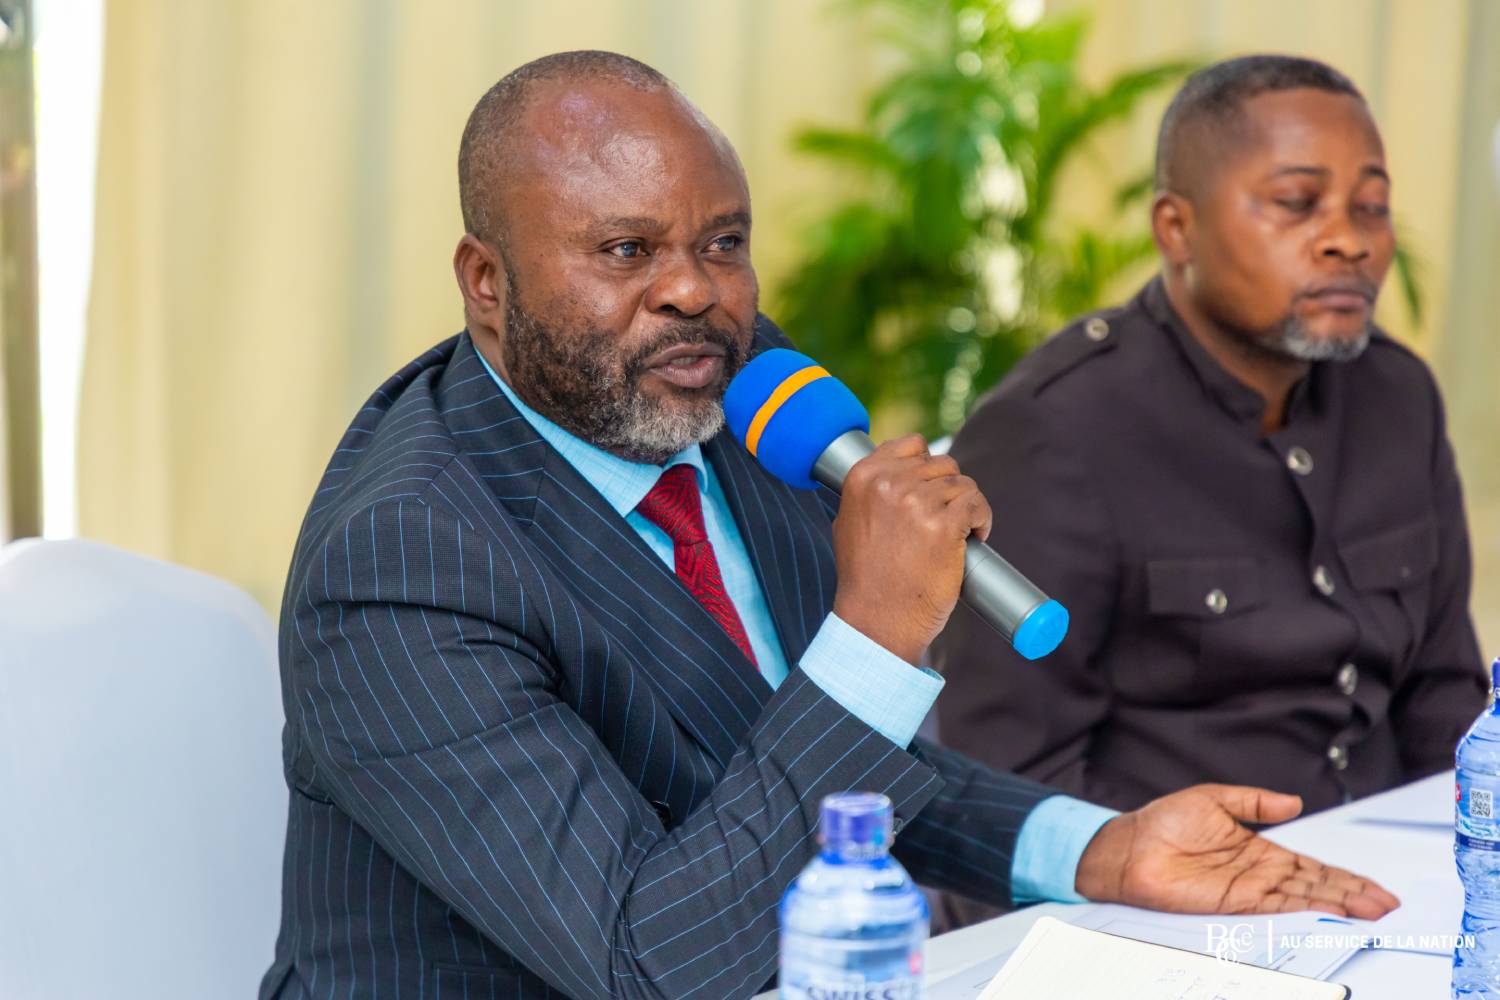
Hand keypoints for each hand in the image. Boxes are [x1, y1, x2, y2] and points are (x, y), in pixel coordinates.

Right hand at [830, 434, 990, 665]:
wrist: (876, 619)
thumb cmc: (866, 578)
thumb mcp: (849, 522)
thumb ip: (870, 492)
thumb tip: (898, 472)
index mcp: (864, 477)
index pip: (911, 444)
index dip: (927, 467)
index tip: (931, 491)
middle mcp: (889, 483)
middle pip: (942, 464)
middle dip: (949, 490)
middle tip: (947, 519)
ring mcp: (918, 502)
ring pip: (963, 484)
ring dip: (967, 507)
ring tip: (962, 533)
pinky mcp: (945, 524)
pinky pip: (977, 504)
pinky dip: (983, 520)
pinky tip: (977, 536)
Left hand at [1074, 784, 1399, 917]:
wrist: (1130, 847)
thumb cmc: (1164, 822)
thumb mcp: (1215, 799)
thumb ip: (1255, 801)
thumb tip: (1293, 800)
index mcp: (1260, 848)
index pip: (1312, 866)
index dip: (1344, 876)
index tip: (1374, 885)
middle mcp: (1260, 873)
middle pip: (1317, 886)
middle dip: (1354, 895)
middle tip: (1388, 906)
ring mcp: (1250, 890)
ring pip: (1305, 900)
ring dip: (1339, 907)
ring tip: (1373, 913)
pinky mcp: (1234, 904)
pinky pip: (1278, 909)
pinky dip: (1306, 913)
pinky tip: (1330, 916)